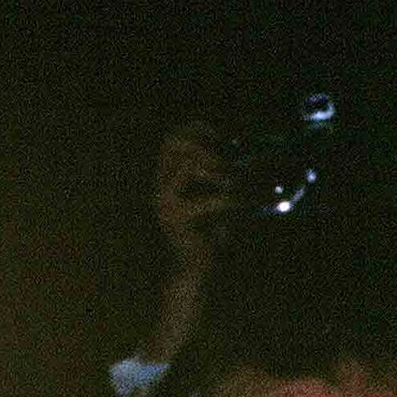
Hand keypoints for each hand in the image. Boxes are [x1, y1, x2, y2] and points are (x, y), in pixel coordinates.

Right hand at [152, 125, 235, 274]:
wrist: (198, 267)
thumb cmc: (211, 229)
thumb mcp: (218, 192)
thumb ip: (220, 169)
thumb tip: (235, 146)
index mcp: (167, 177)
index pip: (173, 138)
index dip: (197, 129)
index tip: (222, 138)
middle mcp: (160, 185)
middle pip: (176, 143)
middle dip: (207, 147)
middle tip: (228, 165)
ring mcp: (164, 201)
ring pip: (190, 166)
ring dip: (219, 172)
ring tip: (234, 187)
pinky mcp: (176, 219)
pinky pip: (207, 198)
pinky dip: (227, 200)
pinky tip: (236, 208)